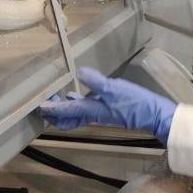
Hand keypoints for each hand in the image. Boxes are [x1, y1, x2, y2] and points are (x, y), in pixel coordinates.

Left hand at [39, 67, 177, 142]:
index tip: (40, 106)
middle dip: (54, 115)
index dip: (52, 109)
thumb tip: (79, 72)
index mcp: (91, 109)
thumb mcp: (114, 88)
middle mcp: (92, 113)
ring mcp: (99, 112)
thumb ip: (96, 81)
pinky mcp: (106, 109)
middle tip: (44, 105)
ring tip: (54, 100)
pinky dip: (76, 104)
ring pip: (75, 115)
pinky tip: (75, 95)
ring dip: (63, 110)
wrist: (152, 114)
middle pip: (67, 119)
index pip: (66, 111)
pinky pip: (84, 109)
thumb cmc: (133, 102)